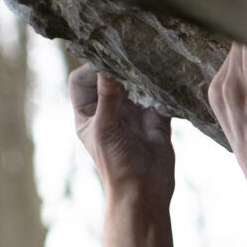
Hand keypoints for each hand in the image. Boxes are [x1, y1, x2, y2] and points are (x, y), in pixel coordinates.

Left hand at [70, 65, 174, 208]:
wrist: (145, 191)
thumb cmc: (116, 164)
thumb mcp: (106, 127)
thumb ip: (107, 96)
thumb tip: (107, 65)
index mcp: (88, 112)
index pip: (82, 80)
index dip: (91, 68)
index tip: (107, 62)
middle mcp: (109, 109)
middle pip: (109, 77)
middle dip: (119, 66)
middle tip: (130, 55)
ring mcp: (133, 113)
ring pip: (135, 84)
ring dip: (141, 74)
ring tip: (148, 63)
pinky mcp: (155, 119)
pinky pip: (158, 97)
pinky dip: (162, 87)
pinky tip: (165, 78)